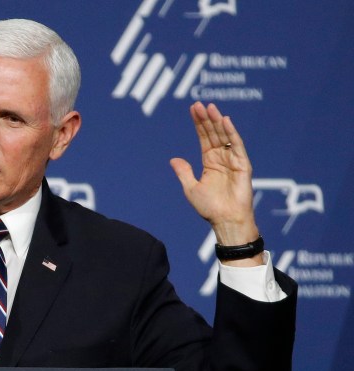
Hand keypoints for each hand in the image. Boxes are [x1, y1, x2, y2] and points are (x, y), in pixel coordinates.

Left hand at [170, 102, 261, 265]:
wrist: (225, 220)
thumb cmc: (210, 208)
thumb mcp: (191, 188)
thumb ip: (184, 172)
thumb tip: (173, 159)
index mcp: (210, 162)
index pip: (204, 138)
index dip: (198, 124)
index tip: (193, 109)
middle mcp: (222, 158)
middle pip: (213, 134)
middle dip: (206, 119)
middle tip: (199, 104)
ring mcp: (233, 160)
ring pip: (225, 136)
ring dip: (218, 122)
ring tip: (210, 107)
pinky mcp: (243, 165)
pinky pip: (237, 145)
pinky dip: (231, 133)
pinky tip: (225, 121)